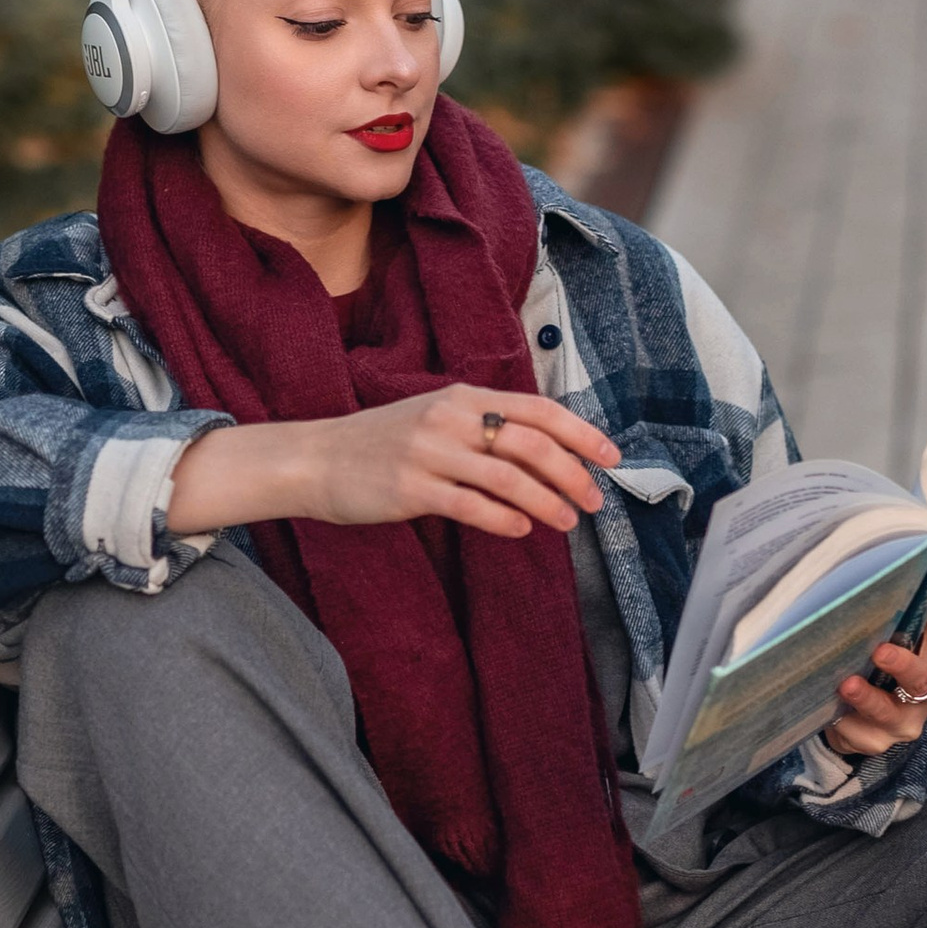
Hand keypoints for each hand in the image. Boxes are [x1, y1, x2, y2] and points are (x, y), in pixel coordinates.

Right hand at [168, 388, 618, 543]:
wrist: (316, 459)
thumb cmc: (381, 444)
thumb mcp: (434, 420)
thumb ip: (483, 428)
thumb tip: (545, 454)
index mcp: (461, 397)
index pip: (537, 410)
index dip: (581, 433)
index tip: (610, 457)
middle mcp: (449, 419)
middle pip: (531, 443)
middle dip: (572, 474)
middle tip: (593, 500)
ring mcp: (429, 453)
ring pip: (509, 477)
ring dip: (547, 501)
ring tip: (567, 522)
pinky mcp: (411, 488)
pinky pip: (472, 506)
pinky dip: (505, 519)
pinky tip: (523, 530)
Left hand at [820, 555, 926, 761]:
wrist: (875, 722)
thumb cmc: (887, 665)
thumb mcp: (903, 634)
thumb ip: (907, 601)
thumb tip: (908, 545)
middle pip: (922, 679)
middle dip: (902, 665)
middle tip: (881, 651)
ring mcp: (903, 721)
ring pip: (887, 713)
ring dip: (866, 698)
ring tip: (846, 684)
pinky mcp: (874, 741)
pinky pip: (856, 733)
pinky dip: (842, 721)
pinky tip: (827, 709)